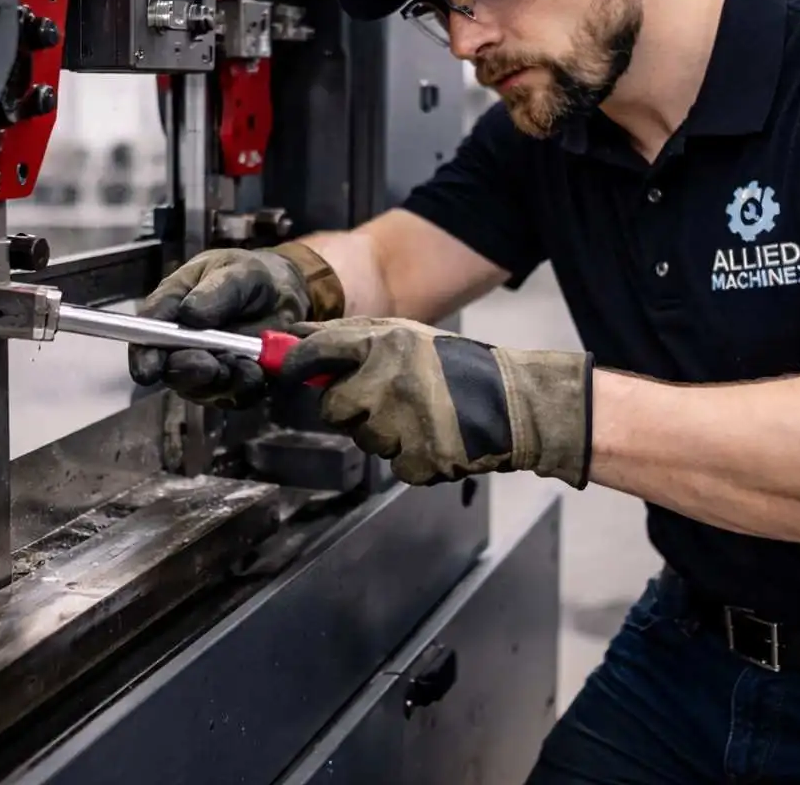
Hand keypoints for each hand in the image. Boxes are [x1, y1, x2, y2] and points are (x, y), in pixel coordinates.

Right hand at [128, 243, 342, 407]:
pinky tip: (260, 369)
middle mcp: (182, 348)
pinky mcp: (236, 387)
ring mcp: (209, 371)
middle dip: (189, 371)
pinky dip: (249, 386)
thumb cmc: (247, 277)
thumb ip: (216, 290)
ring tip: (244, 364)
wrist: (282, 293)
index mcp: (170, 314)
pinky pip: (238, 396)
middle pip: (173, 372)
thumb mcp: (236, 270)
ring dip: (223, 381)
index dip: (143, 358)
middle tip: (209, 363)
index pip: (145, 340)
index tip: (149, 368)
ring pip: (205, 389)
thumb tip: (190, 313)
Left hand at [277, 316, 592, 486]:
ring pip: (365, 438)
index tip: (285, 369)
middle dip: (351, 408)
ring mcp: (401, 423)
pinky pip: (394, 464)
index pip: (320, 351)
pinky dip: (411, 456)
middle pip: (334, 408)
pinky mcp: (417, 459)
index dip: (296, 362)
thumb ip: (354, 338)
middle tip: (386, 400)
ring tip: (422, 415)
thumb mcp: (407, 337)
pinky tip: (435, 437)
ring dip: (385, 433)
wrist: (514, 404)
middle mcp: (386, 380)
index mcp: (385, 344)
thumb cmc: (458, 367)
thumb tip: (297, 338)